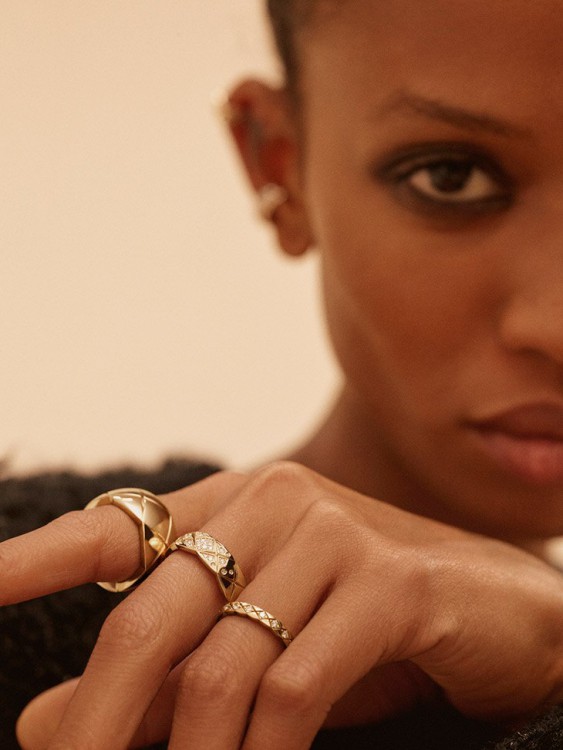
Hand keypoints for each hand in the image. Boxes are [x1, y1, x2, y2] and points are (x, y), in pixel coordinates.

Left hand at [5, 462, 562, 748]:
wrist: (496, 607)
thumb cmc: (363, 627)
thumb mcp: (254, 652)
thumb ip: (161, 678)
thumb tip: (45, 722)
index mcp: (234, 503)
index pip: (117, 527)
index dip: (35, 558)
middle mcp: (275, 501)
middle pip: (154, 610)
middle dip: (102, 713)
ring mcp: (334, 533)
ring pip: (223, 661)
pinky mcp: (390, 581)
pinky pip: (297, 683)